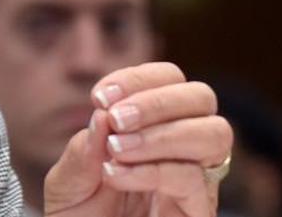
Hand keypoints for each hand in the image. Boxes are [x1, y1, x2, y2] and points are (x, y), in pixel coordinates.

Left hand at [43, 62, 232, 216]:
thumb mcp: (67, 182)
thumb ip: (81, 151)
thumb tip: (101, 116)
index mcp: (153, 129)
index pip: (169, 79)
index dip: (138, 78)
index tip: (99, 97)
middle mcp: (183, 150)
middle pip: (202, 97)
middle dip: (156, 101)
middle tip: (116, 119)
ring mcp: (196, 181)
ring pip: (214, 133)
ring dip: (161, 133)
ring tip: (117, 149)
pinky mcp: (199, 211)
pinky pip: (194, 178)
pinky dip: (153, 169)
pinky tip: (117, 175)